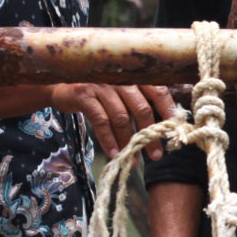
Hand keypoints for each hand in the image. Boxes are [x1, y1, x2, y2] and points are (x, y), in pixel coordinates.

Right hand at [51, 83, 176, 158]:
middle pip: (142, 108)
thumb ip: (140, 100)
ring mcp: (102, 86)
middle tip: (156, 155)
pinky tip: (114, 153)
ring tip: (134, 160)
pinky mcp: (85, 95)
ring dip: (128, 142)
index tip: (175, 131)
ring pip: (121, 118)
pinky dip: (108, 140)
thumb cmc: (98, 90)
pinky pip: (101, 121)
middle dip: (150, 134)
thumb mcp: (121, 90)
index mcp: (135, 76)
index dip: (168, 111)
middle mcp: (121, 78)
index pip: (159, 91)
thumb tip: (163, 125)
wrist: (61, 84)